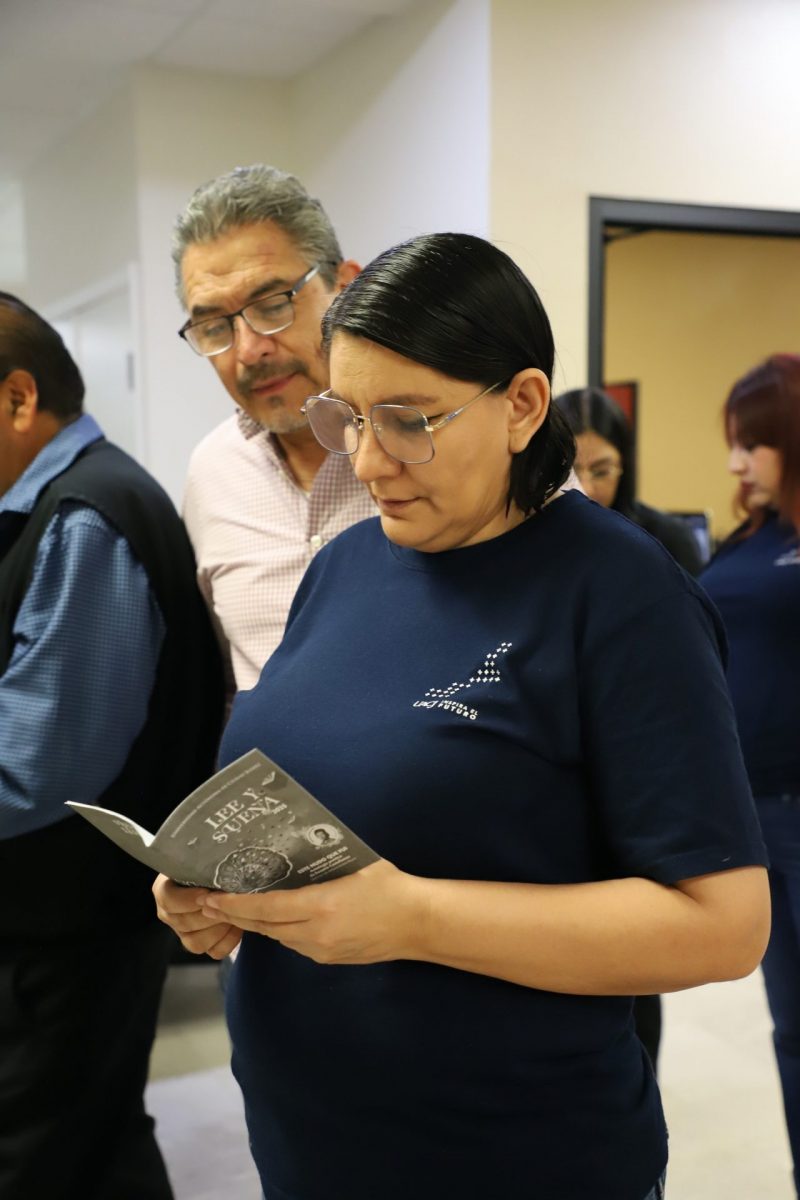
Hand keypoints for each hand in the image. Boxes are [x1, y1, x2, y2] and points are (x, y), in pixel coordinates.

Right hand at [152, 873, 242, 959]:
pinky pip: (213, 951)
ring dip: (219, 929)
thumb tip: (218, 870)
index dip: (188, 900)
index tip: (207, 892)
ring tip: (235, 914)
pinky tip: (238, 926)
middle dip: (210, 915)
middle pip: (184, 923)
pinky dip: (228, 941)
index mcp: (164, 890)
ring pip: (196, 943)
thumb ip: (204, 865)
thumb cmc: (209, 864)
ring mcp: (183, 932)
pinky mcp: (201, 943)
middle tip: (229, 902)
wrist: (220, 877)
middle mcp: (169, 914)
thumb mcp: (202, 860)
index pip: (168, 900)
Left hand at [200, 859, 425, 965]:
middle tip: (210, 902)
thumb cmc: (390, 887)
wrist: (417, 924)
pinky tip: (275, 919)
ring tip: (238, 907)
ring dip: (257, 923)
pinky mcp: (329, 959)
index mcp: (321, 907)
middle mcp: (316, 933)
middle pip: (264, 927)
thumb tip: (295, 848)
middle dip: (235, 915)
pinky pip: (295, 944)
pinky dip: (280, 931)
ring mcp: (322, 950)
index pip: (266, 908)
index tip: (212, 897)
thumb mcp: (356, 864)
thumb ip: (322, 863)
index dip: (235, 905)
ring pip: (278, 937)